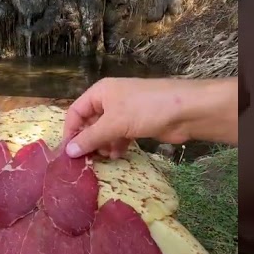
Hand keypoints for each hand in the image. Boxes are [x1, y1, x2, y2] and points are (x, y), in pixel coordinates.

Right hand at [61, 78, 235, 158]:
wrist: (185, 110)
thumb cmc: (145, 109)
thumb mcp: (114, 123)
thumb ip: (90, 138)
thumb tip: (68, 152)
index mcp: (100, 92)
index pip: (76, 112)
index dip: (70, 131)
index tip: (68, 153)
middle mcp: (110, 100)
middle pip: (90, 122)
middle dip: (88, 140)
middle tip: (85, 160)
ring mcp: (125, 112)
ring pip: (105, 131)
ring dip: (102, 145)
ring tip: (103, 159)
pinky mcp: (138, 124)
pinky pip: (120, 136)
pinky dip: (117, 145)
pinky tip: (117, 156)